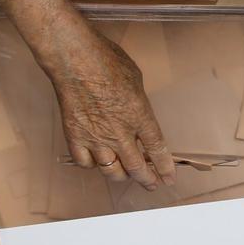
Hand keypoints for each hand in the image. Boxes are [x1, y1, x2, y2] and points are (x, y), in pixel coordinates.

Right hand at [52, 32, 175, 189]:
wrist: (74, 60)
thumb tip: (136, 113)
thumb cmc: (106, 61)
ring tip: (127, 176)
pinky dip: (93, 165)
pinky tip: (96, 162)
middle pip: (136, 167)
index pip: (157, 149)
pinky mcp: (75, 137)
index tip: (169, 177)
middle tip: (151, 184)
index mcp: (139, 116)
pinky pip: (85, 163)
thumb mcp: (136, 79)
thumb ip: (138, 103)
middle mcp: (119, 132)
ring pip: (111, 171)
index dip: (165, 167)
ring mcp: (96, 138)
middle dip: (147, 179)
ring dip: (122, 176)